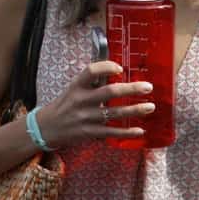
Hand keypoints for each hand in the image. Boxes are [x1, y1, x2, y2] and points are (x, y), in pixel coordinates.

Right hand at [37, 61, 154, 148]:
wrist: (48, 127)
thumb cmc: (66, 104)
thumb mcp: (74, 88)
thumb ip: (93, 81)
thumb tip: (117, 70)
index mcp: (77, 85)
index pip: (91, 71)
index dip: (106, 67)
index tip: (120, 68)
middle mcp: (81, 100)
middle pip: (109, 92)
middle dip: (131, 89)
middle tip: (147, 87)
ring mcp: (86, 117)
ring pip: (114, 113)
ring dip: (135, 110)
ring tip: (150, 107)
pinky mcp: (89, 132)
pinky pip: (111, 132)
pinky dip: (127, 132)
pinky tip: (140, 130)